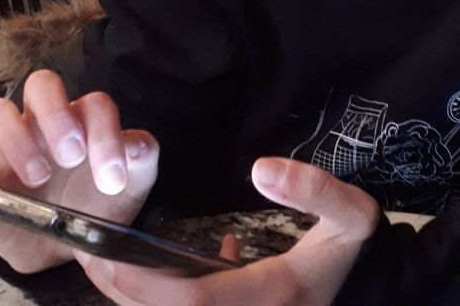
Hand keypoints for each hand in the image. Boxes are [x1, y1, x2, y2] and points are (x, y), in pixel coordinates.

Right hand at [0, 69, 157, 273]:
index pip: (94, 103)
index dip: (104, 133)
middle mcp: (45, 124)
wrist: (76, 242)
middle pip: (41, 85)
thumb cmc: (105, 200)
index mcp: (86, 119)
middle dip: (56, 114)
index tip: (111, 177)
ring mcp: (10, 150)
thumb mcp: (135, 180)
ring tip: (39, 178)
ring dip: (16, 140)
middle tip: (71, 157)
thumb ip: (141, 156)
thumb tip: (135, 146)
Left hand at [74, 157, 379, 305]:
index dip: (147, 284)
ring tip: (104, 258)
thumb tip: (261, 168)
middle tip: (88, 251)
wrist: (371, 288)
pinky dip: (162, 297)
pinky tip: (167, 267)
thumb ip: (314, 190)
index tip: (109, 254)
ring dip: (135, 296)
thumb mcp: (353, 213)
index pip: (196, 301)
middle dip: (123, 291)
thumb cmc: (357, 249)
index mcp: (273, 295)